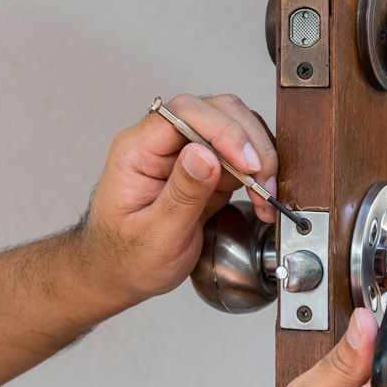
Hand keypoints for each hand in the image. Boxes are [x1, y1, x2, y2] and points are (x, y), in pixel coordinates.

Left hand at [79, 93, 277, 307]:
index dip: (223, 130)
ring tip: (265, 195)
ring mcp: (186, 154)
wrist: (122, 275)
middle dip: (248, 143)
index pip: (184, 113)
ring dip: (258, 158)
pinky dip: (258, 175)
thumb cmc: (126, 258)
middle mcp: (162, 144)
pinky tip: (262, 199)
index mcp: (137, 150)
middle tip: (262, 181)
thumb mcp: (154, 234)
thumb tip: (205, 155)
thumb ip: (181, 194)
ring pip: (234, 129)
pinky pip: (239, 157)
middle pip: (216, 111)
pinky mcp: (206, 171)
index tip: (246, 163)